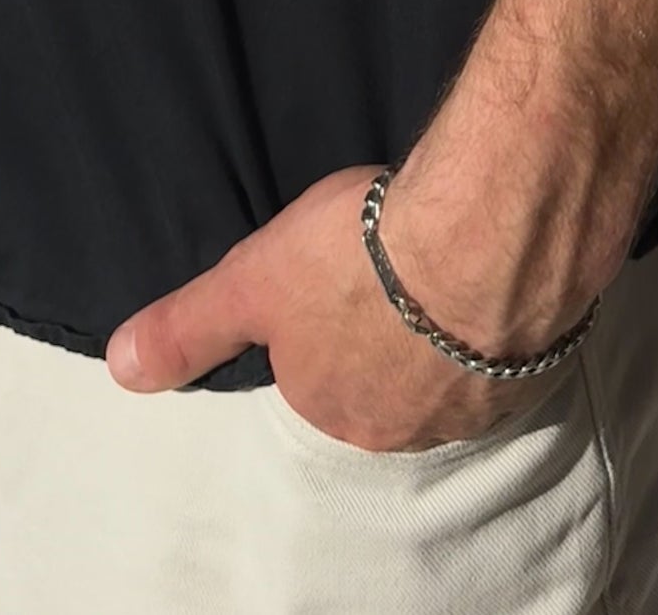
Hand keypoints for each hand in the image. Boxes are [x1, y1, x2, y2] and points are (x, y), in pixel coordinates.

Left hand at [105, 165, 558, 452]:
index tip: (336, 271)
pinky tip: (494, 262)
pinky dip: (501, 312)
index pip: (319, 374)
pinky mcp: (536, 363)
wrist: (484, 232)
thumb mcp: (250, 281)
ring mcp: (479, 399)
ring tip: (444, 254)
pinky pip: (510, 344)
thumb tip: (121, 367)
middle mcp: (408, 425)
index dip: (322, 318)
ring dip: (448, 324)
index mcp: (338, 411)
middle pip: (387, 377)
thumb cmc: (363, 255)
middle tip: (389, 262)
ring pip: (451, 365)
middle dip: (388, 331)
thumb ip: (189, 327)